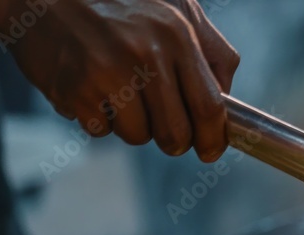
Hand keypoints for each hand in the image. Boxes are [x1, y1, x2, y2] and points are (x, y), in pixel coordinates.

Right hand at [0, 0, 239, 161]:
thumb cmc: (117, 2)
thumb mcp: (176, 9)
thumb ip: (211, 50)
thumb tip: (228, 96)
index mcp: (177, 35)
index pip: (210, 106)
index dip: (214, 138)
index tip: (210, 151)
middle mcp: (146, 54)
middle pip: (176, 132)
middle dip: (174, 141)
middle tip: (164, 131)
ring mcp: (108, 73)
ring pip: (139, 135)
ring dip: (132, 126)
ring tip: (118, 92)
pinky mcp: (75, 90)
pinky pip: (102, 131)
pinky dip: (99, 119)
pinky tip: (91, 89)